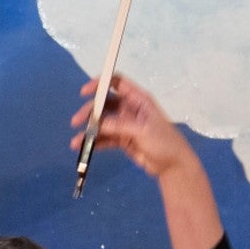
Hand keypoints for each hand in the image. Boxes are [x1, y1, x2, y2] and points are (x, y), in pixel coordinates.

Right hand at [72, 73, 199, 179]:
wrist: (173, 165)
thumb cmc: (164, 142)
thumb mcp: (143, 131)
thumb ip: (119, 125)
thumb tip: (97, 124)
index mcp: (139, 100)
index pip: (118, 83)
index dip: (101, 83)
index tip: (85, 92)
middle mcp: (130, 109)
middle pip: (105, 104)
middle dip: (89, 112)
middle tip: (76, 122)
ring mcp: (125, 125)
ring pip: (102, 123)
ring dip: (89, 130)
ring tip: (76, 142)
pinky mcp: (123, 140)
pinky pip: (105, 138)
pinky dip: (95, 142)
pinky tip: (84, 148)